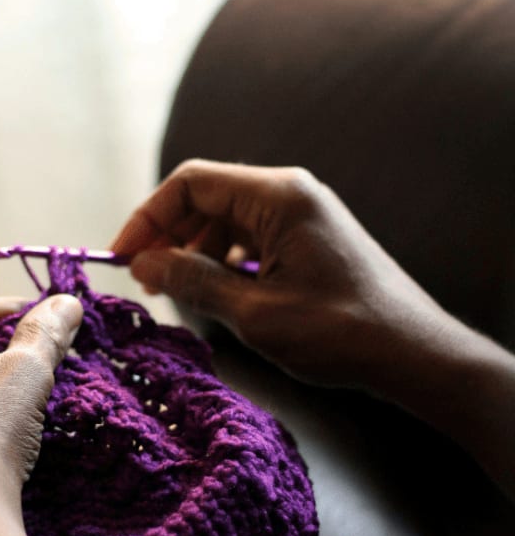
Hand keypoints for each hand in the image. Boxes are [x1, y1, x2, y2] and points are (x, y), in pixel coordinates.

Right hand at [111, 159, 446, 388]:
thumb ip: (193, 281)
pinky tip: (217, 292)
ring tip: (176, 292)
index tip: (122, 256)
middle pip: (206, 197)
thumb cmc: (339, 332)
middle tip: (146, 281)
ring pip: (225, 219)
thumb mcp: (254, 312)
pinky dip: (223, 260)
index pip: (191, 183)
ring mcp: (301, 214)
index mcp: (277, 196)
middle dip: (168, 235)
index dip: (148, 217)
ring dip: (194, 251)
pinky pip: (250, 237)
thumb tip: (142, 263)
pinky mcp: (307, 237)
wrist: (412, 353)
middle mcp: (289, 192)